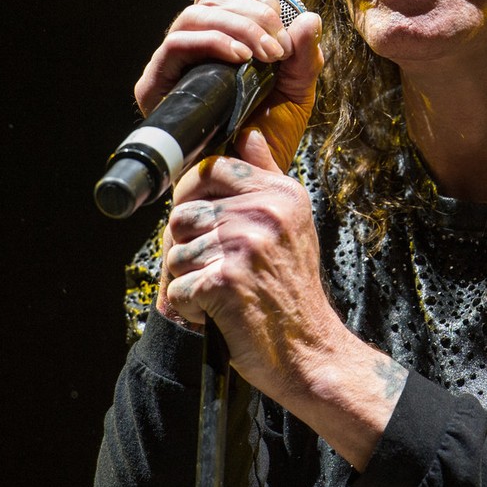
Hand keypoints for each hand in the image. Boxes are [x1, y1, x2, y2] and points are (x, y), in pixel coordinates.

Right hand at [135, 0, 322, 173]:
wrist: (246, 180)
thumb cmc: (267, 139)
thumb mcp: (297, 92)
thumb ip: (304, 56)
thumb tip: (309, 18)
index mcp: (220, 38)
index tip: (281, 19)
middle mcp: (192, 47)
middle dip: (252, 12)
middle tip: (278, 46)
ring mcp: (171, 65)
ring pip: (193, 14)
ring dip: (237, 26)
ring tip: (266, 55)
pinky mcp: (155, 85)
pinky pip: (176, 44)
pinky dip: (212, 41)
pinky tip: (241, 59)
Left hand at [160, 135, 403, 470]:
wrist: (311, 351)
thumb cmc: (293, 293)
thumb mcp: (292, 224)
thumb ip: (266, 176)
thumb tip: (249, 135)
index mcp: (281, 194)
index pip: (210, 169)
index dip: (194, 197)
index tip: (206, 226)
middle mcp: (265, 213)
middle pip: (183, 213)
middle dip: (188, 248)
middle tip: (216, 271)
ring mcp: (245, 246)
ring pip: (174, 252)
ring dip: (187, 281)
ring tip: (220, 295)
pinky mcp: (225, 281)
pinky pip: (177, 287)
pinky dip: (188, 309)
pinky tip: (216, 314)